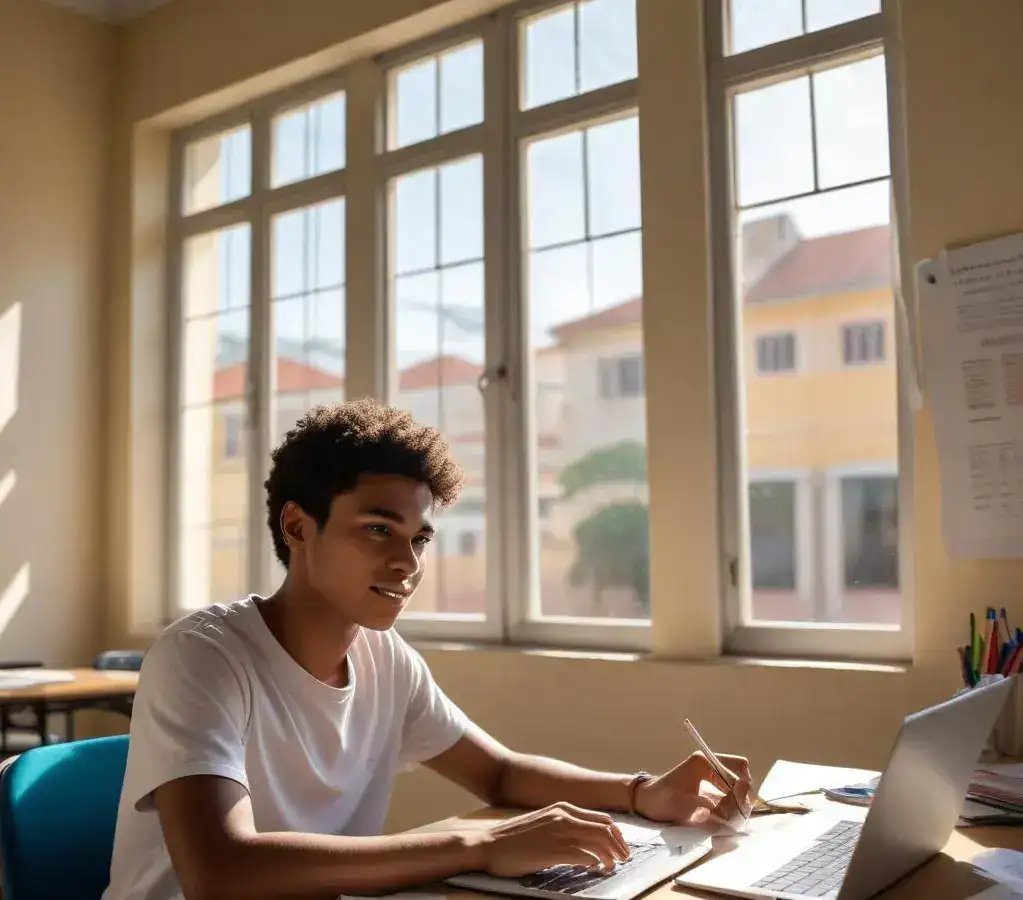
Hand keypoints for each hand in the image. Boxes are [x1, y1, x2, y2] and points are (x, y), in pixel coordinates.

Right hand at [475, 802, 631, 876]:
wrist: (489, 844)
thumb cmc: (514, 838)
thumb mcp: (543, 821)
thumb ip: (563, 824)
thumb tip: (585, 837)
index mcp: (562, 808)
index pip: (602, 819)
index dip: (616, 835)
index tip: (620, 848)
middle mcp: (564, 816)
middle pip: (606, 829)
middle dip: (619, 846)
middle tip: (624, 860)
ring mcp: (559, 832)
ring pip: (599, 842)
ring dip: (610, 857)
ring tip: (612, 867)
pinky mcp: (553, 850)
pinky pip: (584, 856)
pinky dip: (594, 864)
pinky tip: (594, 870)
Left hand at [634, 752, 752, 826]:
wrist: (646, 802)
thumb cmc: (660, 800)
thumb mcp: (681, 806)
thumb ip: (707, 808)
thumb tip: (730, 809)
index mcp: (703, 762)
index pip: (738, 768)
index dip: (743, 788)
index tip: (739, 807)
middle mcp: (710, 765)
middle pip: (741, 779)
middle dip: (740, 799)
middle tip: (730, 817)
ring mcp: (711, 777)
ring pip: (737, 790)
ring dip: (736, 807)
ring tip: (724, 820)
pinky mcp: (711, 789)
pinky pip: (730, 798)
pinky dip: (730, 810)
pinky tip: (721, 821)